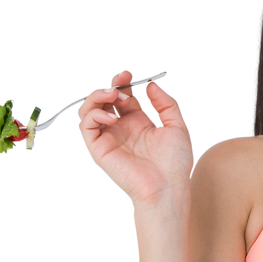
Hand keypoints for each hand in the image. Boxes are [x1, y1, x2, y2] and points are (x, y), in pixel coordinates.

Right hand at [76, 67, 195, 207]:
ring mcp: (108, 137)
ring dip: (97, 95)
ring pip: (88, 109)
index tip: (130, 73)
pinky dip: (94, 114)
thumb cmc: (175, 163)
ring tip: (114, 94)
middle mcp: (120, 128)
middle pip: (105, 98)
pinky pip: (85, 126)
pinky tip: (113, 116)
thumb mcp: (177, 126)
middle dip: (111, 83)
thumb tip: (150, 84)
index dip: (124, 81)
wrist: (167, 188)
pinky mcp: (98, 149)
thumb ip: (165, 103)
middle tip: (122, 78)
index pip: (124, 95)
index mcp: (137, 122)